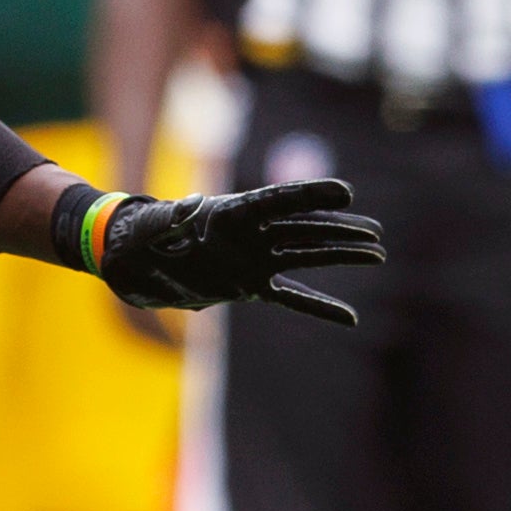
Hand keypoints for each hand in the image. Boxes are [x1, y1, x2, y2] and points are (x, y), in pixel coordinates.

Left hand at [84, 178, 385, 325]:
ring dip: (339, 255)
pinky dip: (318, 307)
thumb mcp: (154, 226)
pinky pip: (291, 297)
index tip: (345, 192)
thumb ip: (173, 217)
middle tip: (374, 234)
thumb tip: (186, 205)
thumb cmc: (142, 235)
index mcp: (231, 212)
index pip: (278, 200)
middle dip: (339, 231)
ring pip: (305, 256)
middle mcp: (250, 234)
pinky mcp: (249, 286)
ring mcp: (252, 259)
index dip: (310, 196)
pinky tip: (348, 317)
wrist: (134, 260)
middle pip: (303, 228)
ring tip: (376, 253)